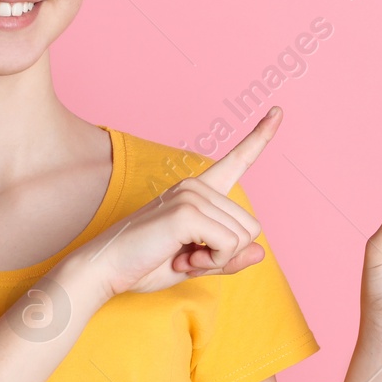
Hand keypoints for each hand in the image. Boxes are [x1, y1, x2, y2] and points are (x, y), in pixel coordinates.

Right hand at [64, 108, 283, 302]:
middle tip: (185, 256)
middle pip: (250, 226)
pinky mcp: (186, 212)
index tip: (278, 111)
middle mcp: (196, 185)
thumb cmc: (144, 264)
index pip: (237, 160)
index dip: (260, 137)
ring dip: (215, 259)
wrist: (103, 269)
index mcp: (198, 191)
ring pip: (242, 238)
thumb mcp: (195, 264)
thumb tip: (261, 252)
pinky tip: (181, 259)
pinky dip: (210, 262)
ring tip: (179, 255)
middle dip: (224, 253)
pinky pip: (227, 245)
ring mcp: (191, 195)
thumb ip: (227, 258)